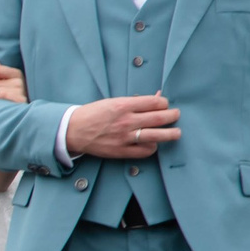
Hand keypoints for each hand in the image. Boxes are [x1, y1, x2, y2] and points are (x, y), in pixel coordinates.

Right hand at [65, 94, 181, 157]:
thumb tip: (155, 99)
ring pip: (157, 135)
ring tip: (176, 133)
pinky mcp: (122, 151)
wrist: (73, 130)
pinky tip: (153, 143)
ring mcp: (125, 137)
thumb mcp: (112, 101)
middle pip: (160, 118)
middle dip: (172, 115)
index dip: (164, 102)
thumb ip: (133, 102)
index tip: (165, 104)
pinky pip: (145, 150)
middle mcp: (126, 121)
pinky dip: (153, 147)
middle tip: (175, 115)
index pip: (155, 102)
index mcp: (123, 105)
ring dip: (171, 134)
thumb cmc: (93, 114)